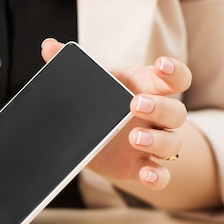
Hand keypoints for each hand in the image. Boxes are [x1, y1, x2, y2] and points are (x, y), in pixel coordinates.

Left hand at [41, 38, 190, 190]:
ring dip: (157, 140)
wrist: (93, 139)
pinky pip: (162, 174)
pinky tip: (147, 175)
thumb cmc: (99, 102)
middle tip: (135, 105)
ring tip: (134, 138)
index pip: (174, 77)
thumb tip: (48, 46)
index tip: (160, 66)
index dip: (172, 72)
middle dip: (159, 107)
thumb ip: (69, 65)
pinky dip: (158, 177)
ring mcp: (153, 142)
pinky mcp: (142, 167)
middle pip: (175, 111)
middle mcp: (157, 116)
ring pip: (172, 142)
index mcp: (146, 88)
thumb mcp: (87, 83)